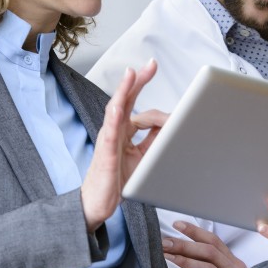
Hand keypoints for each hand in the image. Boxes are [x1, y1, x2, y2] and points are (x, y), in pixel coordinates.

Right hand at [80, 60, 166, 230]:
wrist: (99, 203)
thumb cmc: (116, 179)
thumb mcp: (142, 156)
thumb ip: (152, 139)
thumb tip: (169, 125)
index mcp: (122, 130)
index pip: (133, 101)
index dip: (141, 84)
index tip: (151, 67)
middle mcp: (114, 131)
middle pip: (124, 100)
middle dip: (136, 80)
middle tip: (149, 64)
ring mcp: (108, 141)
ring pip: (115, 111)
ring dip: (123, 92)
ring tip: (130, 75)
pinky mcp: (106, 154)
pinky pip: (109, 134)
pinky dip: (113, 120)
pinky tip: (117, 108)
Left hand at [163, 221, 247, 267]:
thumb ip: (213, 262)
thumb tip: (186, 248)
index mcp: (232, 261)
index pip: (213, 241)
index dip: (195, 231)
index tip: (177, 224)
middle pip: (209, 252)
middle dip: (185, 246)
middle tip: (165, 243)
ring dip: (185, 261)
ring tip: (167, 256)